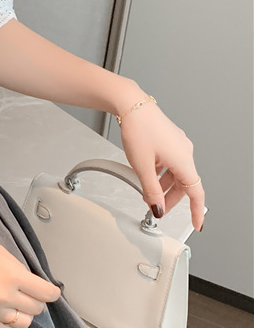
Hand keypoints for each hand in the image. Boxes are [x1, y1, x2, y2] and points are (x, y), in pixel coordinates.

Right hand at [0, 231, 60, 327]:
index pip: (46, 293)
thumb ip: (17, 268)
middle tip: (29, 294)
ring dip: (23, 314)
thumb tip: (32, 283)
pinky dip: (9, 324)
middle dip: (36, 301)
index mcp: (12, 274)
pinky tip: (4, 314)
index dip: (52, 293)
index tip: (51, 292)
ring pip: (23, 323)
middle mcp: (5, 295)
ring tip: (15, 305)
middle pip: (36, 309)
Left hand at [119, 102, 204, 230]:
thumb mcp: (142, 166)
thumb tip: (157, 207)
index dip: (196, 211)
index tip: (196, 223)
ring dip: (163, 185)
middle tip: (156, 207)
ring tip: (147, 191)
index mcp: (183, 160)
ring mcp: (177, 144)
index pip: (196, 192)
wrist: (131, 104)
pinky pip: (169, 161)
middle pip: (183, 183)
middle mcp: (184, 152)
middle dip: (170, 198)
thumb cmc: (139, 129)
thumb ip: (151, 190)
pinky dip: (160, 172)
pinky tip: (147, 173)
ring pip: (174, 172)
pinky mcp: (168, 138)